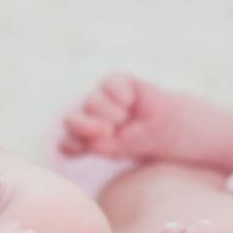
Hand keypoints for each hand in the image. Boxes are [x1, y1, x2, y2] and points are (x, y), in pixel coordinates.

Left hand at [61, 74, 177, 160]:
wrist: (164, 127)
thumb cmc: (138, 140)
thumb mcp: (117, 149)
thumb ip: (98, 145)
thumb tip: (86, 137)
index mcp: (84, 137)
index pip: (68, 143)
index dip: (73, 145)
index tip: (84, 150)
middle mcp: (87, 116)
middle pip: (72, 120)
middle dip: (86, 126)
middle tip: (108, 131)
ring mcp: (99, 97)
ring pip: (92, 103)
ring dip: (111, 113)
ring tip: (125, 118)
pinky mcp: (114, 82)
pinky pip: (109, 85)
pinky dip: (121, 96)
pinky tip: (130, 101)